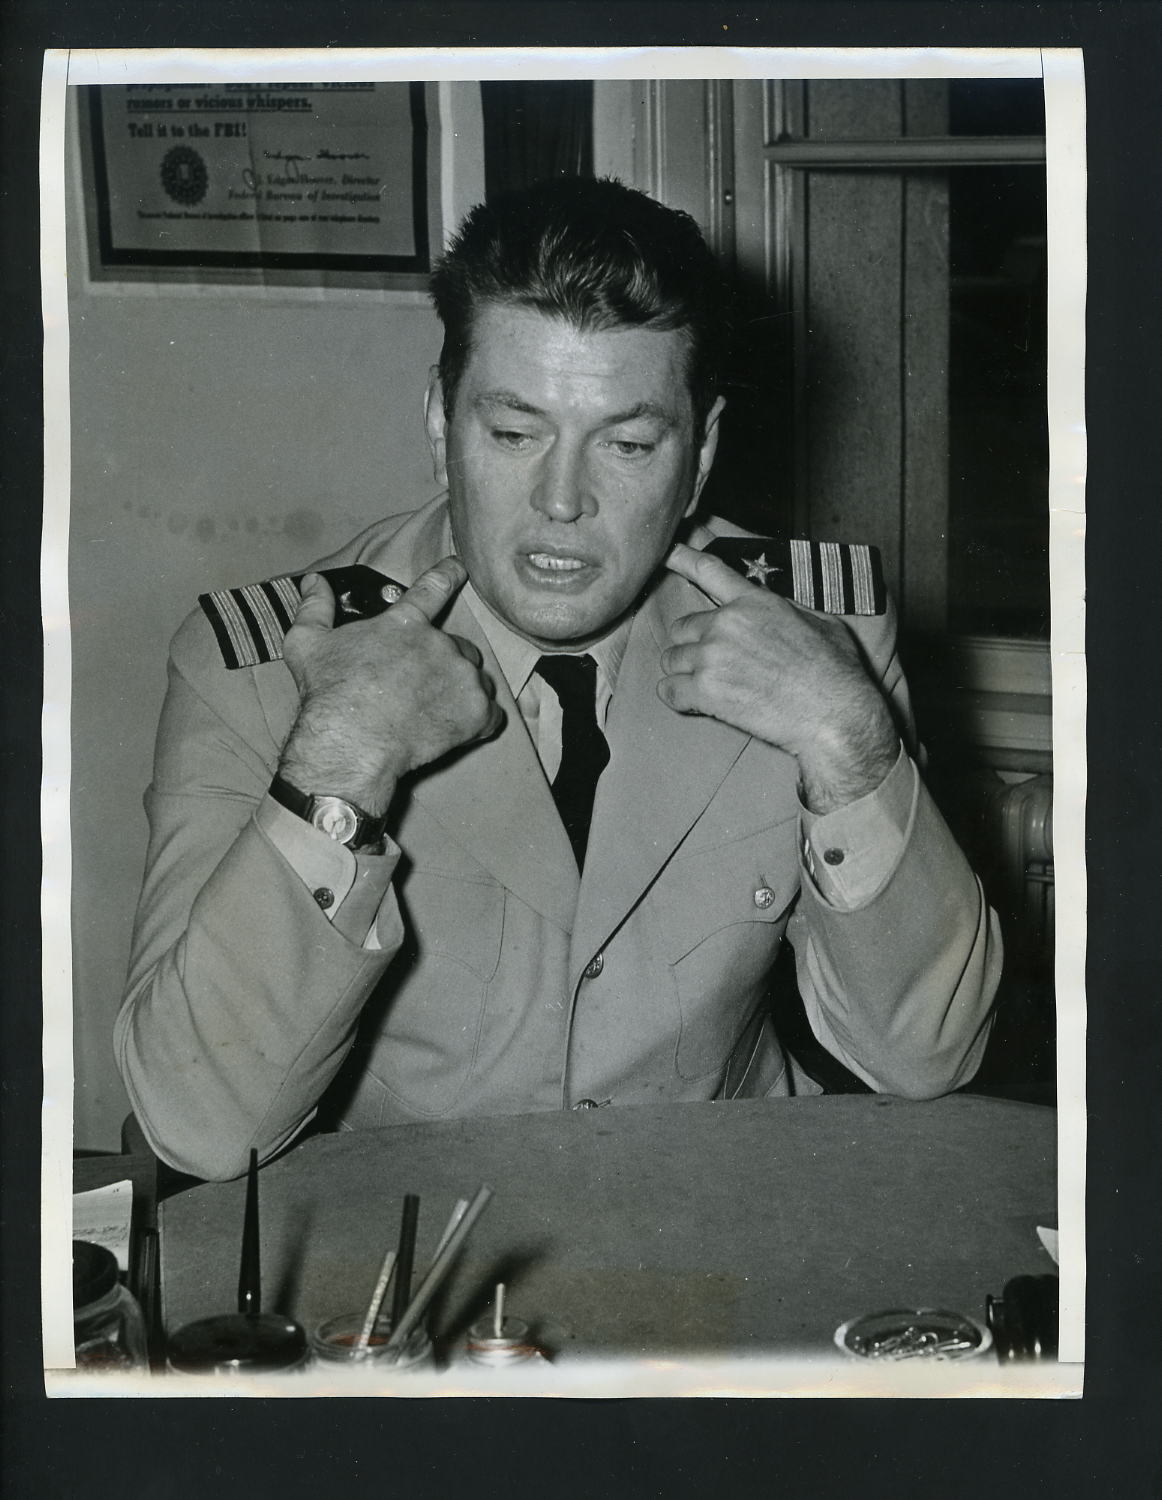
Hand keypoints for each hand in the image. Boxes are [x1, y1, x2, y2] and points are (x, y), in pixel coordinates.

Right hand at [278, 556, 502, 814]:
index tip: (461, 566)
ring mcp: (461, 677)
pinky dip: (479, 720)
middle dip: (444, 660)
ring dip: (462, 688)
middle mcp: (440, 643)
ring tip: (436, 709)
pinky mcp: (475, 712)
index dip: (449, 574)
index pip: (434, 588)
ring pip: (476, 678)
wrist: (352, 742)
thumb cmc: (329, 692)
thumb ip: (314, 607)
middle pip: (457, 645)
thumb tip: (314, 580)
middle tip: (420, 685)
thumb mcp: (307, 643)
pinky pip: (491, 714)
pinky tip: (459, 729)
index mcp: (406, 622)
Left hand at [659, 542, 898, 812]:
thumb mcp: (820, 621)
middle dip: (695, 644)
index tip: (665, 551)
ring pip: (672, 659)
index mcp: (753, 602)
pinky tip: (693, 701)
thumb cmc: (834, 670)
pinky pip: (668, 690)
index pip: (708, 570)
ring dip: (685, 672)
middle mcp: (726, 624)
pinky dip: (677, 697)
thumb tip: (778, 610)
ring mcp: (712, 657)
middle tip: (717, 663)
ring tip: (712, 685)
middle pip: (682, 628)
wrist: (834, 713)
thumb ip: (786, 610)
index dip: (682, 558)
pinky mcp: (705, 691)